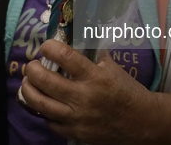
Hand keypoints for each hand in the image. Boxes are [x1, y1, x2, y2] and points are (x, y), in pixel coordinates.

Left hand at [21, 40, 154, 143]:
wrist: (141, 122)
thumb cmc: (126, 90)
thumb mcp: (111, 66)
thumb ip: (92, 53)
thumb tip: (73, 36)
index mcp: (95, 76)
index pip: (66, 57)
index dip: (50, 48)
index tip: (46, 46)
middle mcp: (84, 97)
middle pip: (46, 81)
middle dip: (33, 69)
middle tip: (32, 65)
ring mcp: (78, 118)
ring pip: (41, 104)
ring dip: (29, 90)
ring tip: (29, 82)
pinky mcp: (75, 133)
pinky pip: (49, 121)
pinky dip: (43, 110)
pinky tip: (44, 102)